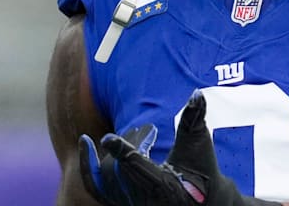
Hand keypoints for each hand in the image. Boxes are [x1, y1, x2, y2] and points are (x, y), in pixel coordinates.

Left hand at [79, 91, 281, 205]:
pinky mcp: (122, 202)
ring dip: (103, 158)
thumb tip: (196, 94)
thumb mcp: (199, 144)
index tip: (107, 138)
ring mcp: (132, 204)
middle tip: (147, 130)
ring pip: (105, 182)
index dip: (122, 152)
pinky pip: (97, 188)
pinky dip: (88, 168)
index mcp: (163, 187)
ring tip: (100, 139)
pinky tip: (86, 144)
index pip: (137, 168)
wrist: (201, 198)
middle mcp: (145, 200)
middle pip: (119, 172)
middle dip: (128, 145)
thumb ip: (194, 119)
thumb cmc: (202, 169)